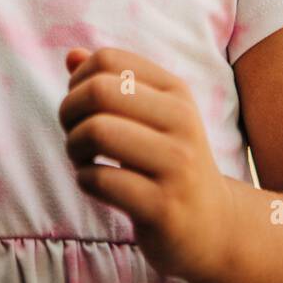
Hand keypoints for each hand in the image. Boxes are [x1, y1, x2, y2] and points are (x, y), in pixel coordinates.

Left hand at [58, 46, 234, 282]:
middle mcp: (183, 121)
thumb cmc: (168, 162)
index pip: (109, 59)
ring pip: (98, 131)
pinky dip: (84, 179)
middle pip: (99, 90)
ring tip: (83, 160)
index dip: (79, 80)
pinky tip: (95, 184)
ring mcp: (177, 165)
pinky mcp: (164, 207)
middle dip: (70, 112)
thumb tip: (71, 55)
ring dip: (74, 146)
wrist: (212, 226)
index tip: (82, 107)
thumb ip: (110, 83)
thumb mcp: (150, 116)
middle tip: (74, 134)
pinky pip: (101, 179)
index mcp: (176, 91)